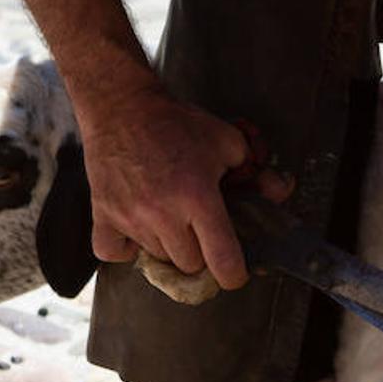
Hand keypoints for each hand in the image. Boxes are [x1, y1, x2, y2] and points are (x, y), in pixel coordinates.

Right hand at [79, 87, 289, 289]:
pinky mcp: (103, 216)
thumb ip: (256, 172)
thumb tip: (280, 192)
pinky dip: (126, 248)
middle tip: (198, 228)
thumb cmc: (175, 124)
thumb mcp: (226, 141)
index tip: (234, 272)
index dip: (234, 274)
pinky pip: (114, 253)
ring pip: (157, 259)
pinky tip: (137, 229)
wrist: (123, 107)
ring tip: (168, 216)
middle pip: (190, 265)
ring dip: (167, 246)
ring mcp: (130, 218)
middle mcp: (163, 213)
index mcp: (198, 197)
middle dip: (200, 252)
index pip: (222, 260)